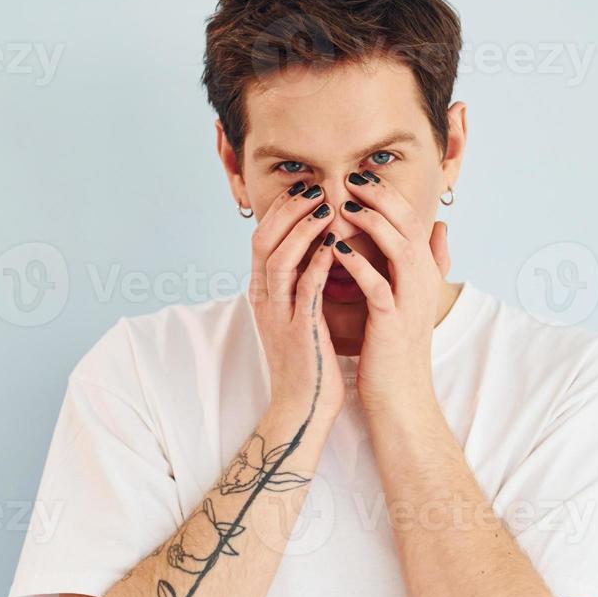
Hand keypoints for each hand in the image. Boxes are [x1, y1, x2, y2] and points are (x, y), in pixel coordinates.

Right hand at [248, 183, 345, 424]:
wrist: (304, 409)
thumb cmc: (309, 362)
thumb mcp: (299, 316)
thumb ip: (302, 284)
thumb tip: (318, 249)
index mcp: (264, 295)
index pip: (263, 240)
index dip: (282, 211)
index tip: (306, 189)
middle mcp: (264, 301)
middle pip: (264, 241)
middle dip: (288, 210)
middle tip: (315, 187)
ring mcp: (278, 316)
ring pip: (279, 259)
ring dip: (302, 229)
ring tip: (327, 208)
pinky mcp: (298, 332)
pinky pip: (304, 289)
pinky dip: (316, 263)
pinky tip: (334, 246)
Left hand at [329, 172, 451, 414]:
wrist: (400, 394)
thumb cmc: (398, 346)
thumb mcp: (415, 298)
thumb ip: (429, 263)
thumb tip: (443, 229)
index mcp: (423, 271)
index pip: (410, 218)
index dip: (387, 194)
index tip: (359, 176)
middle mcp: (422, 279)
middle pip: (408, 223)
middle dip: (380, 196)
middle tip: (350, 177)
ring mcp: (410, 299)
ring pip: (398, 246)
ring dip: (371, 222)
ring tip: (343, 206)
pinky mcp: (393, 321)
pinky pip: (378, 285)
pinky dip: (359, 265)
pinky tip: (336, 249)